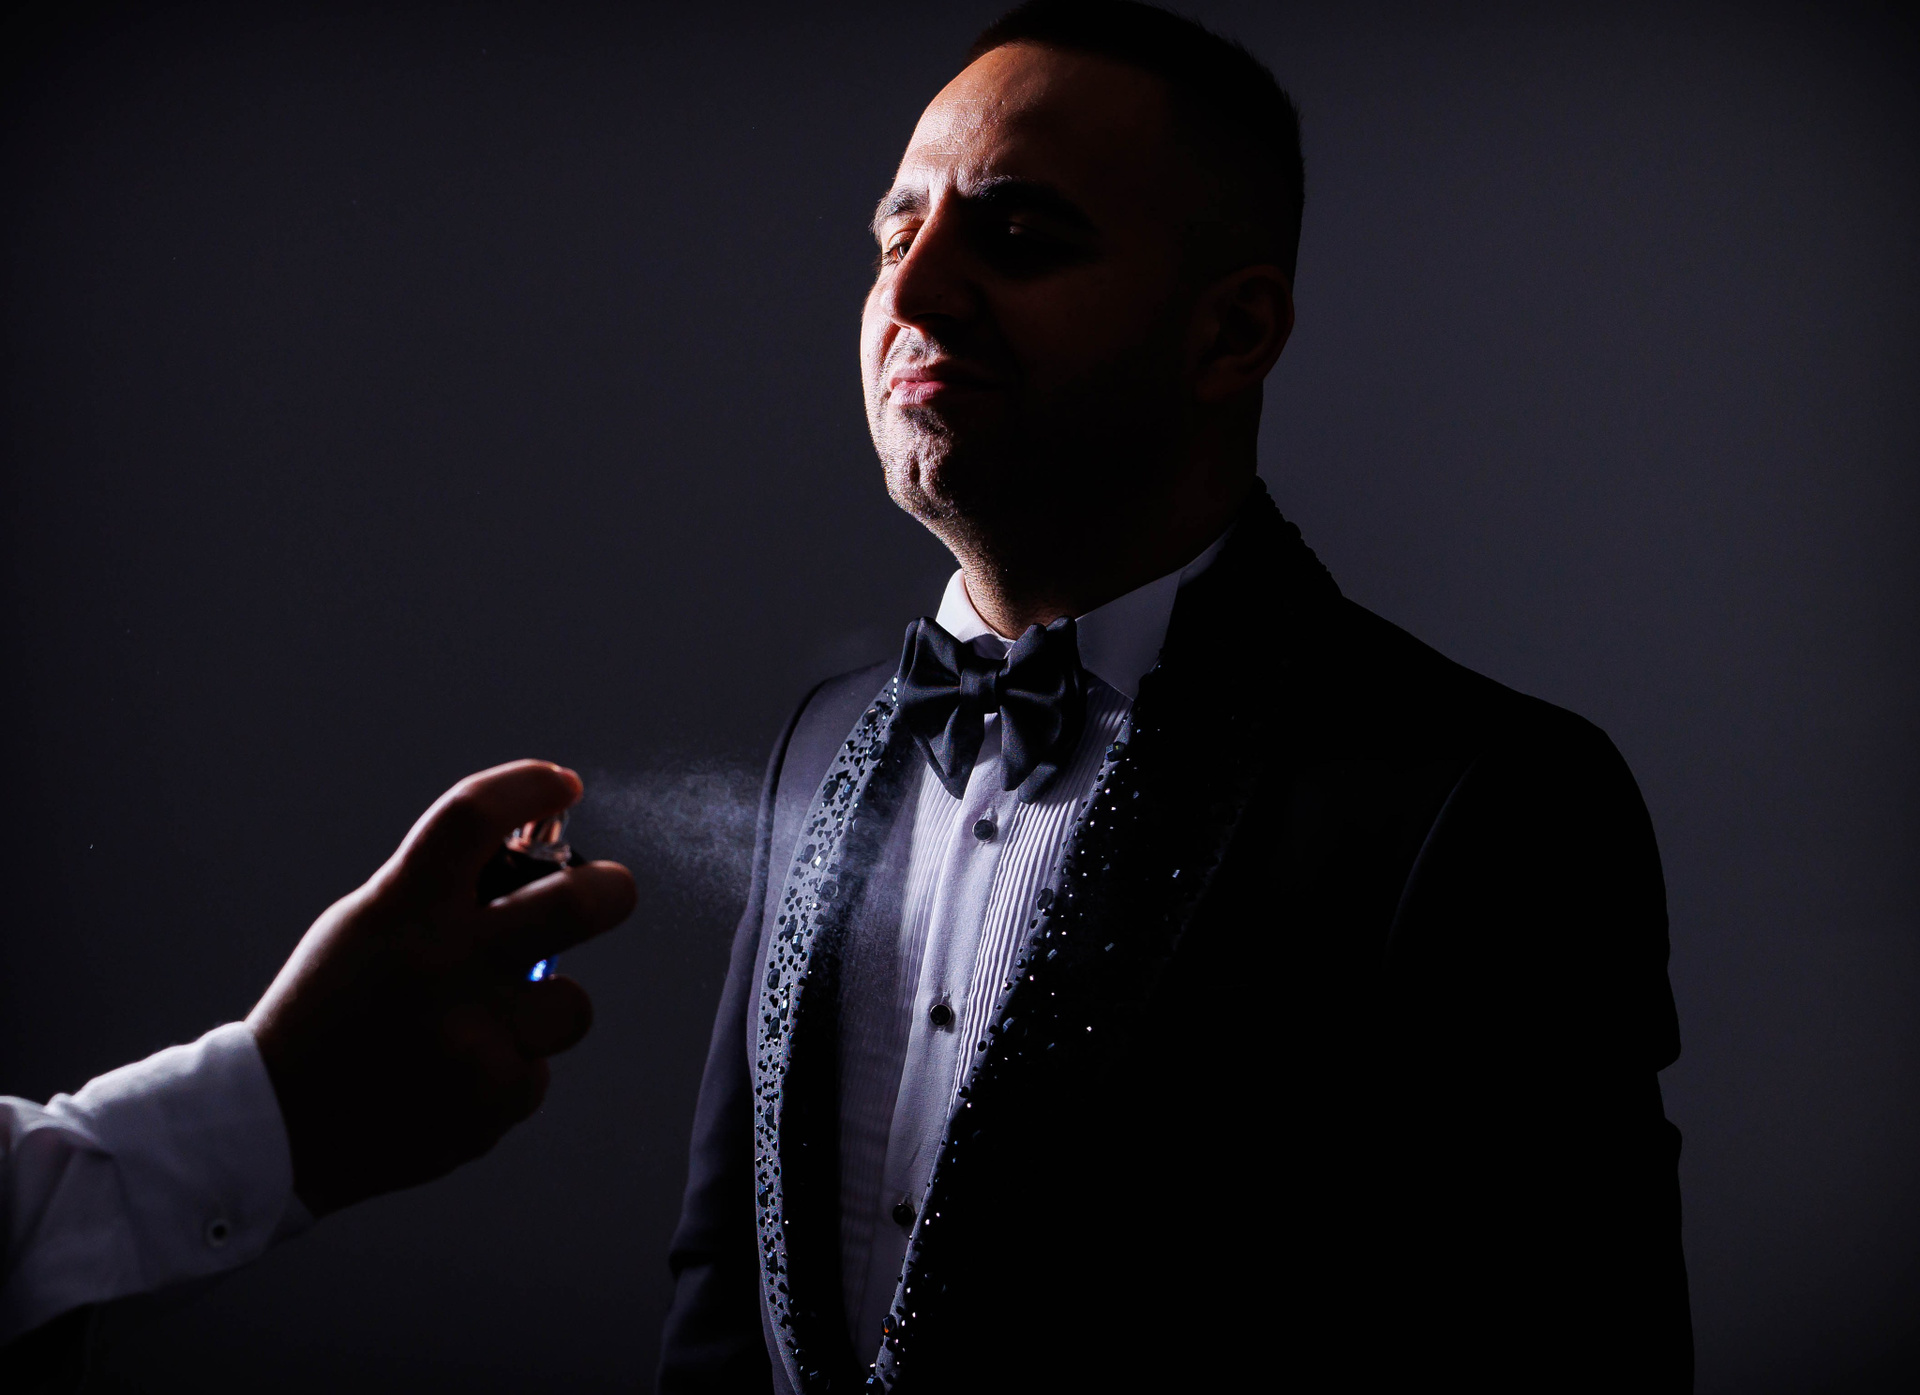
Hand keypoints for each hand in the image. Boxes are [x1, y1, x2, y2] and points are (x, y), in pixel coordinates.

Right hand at [246, 761, 637, 1215]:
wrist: (275, 1126)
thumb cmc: (325, 1014)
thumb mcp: (363, 926)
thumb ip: (439, 893)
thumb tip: (529, 863)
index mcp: (403, 907)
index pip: (478, 816)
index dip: (530, 787)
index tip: (560, 785)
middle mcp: (445, 963)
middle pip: (578, 904)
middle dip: (611, 890)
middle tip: (610, 891)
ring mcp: (475, 1034)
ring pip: (571, 1004)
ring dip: (544, 1009)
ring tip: (487, 1025)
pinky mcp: (492, 1099)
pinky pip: (534, 1071)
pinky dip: (504, 1074)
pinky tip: (451, 1083)